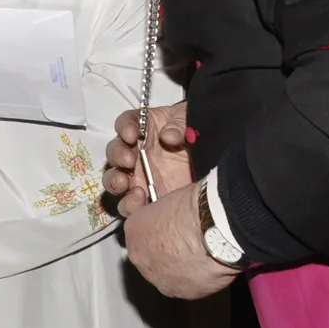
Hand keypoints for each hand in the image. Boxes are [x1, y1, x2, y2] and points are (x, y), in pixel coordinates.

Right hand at [103, 102, 191, 217]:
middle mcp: (135, 152)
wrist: (214, 162)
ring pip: (115, 180)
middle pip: (115, 152)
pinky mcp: (147, 198)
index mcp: (145, 129)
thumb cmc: (197, 135)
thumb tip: (168, 136)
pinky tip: (139, 201)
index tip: (131, 134)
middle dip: (118, 155)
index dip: (125, 128)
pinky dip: (129, 204)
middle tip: (129, 160)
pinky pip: (130, 204)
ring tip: (124, 183)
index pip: (126, 124)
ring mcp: (139, 177)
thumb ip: (180, 126)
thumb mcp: (191, 123)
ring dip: (114, 181)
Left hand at [123, 181, 241, 298]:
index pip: (140, 236)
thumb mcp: (166, 200)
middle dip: (165, 255)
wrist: (209, 229)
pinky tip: (207, 266)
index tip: (171, 232)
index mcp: (133, 230)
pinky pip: (187, 287)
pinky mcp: (181, 292)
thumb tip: (171, 220)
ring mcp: (159, 278)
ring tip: (200, 256)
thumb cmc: (191, 209)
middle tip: (186, 246)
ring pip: (167, 276)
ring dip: (179, 270)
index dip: (158, 235)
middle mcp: (140, 258)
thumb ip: (162, 217)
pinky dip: (196, 280)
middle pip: (149, 259)